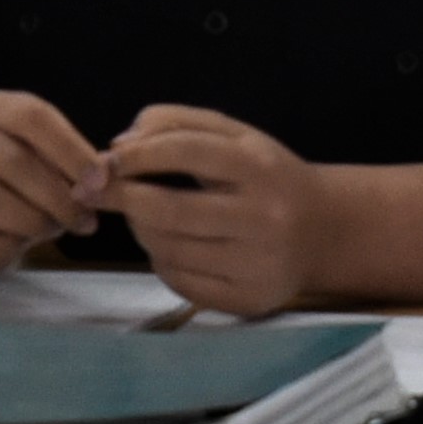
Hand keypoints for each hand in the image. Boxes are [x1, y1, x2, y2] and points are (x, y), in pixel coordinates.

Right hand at [0, 90, 104, 283]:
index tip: (99, 182)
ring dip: (29, 220)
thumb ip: (73, 169)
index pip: (31, 115)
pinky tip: (16, 247)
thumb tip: (104, 178)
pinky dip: (2, 247)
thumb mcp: (45, 165)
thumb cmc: (15, 185)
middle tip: (82, 218)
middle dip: (55, 194)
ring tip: (51, 231)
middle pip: (9, 158)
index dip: (70, 149)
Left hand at [104, 107, 330, 315]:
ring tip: (140, 215)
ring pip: (169, 249)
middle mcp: (262, 217)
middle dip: (123, 198)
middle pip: (170, 211)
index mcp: (258, 166)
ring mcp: (257, 264)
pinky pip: (181, 282)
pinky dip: (160, 261)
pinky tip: (167, 246)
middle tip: (97, 191)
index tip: (105, 159)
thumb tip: (119, 145)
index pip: (185, 152)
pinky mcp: (248, 299)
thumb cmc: (267, 176)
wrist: (325, 231)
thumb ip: (177, 124)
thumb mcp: (235, 136)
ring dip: (139, 229)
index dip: (137, 155)